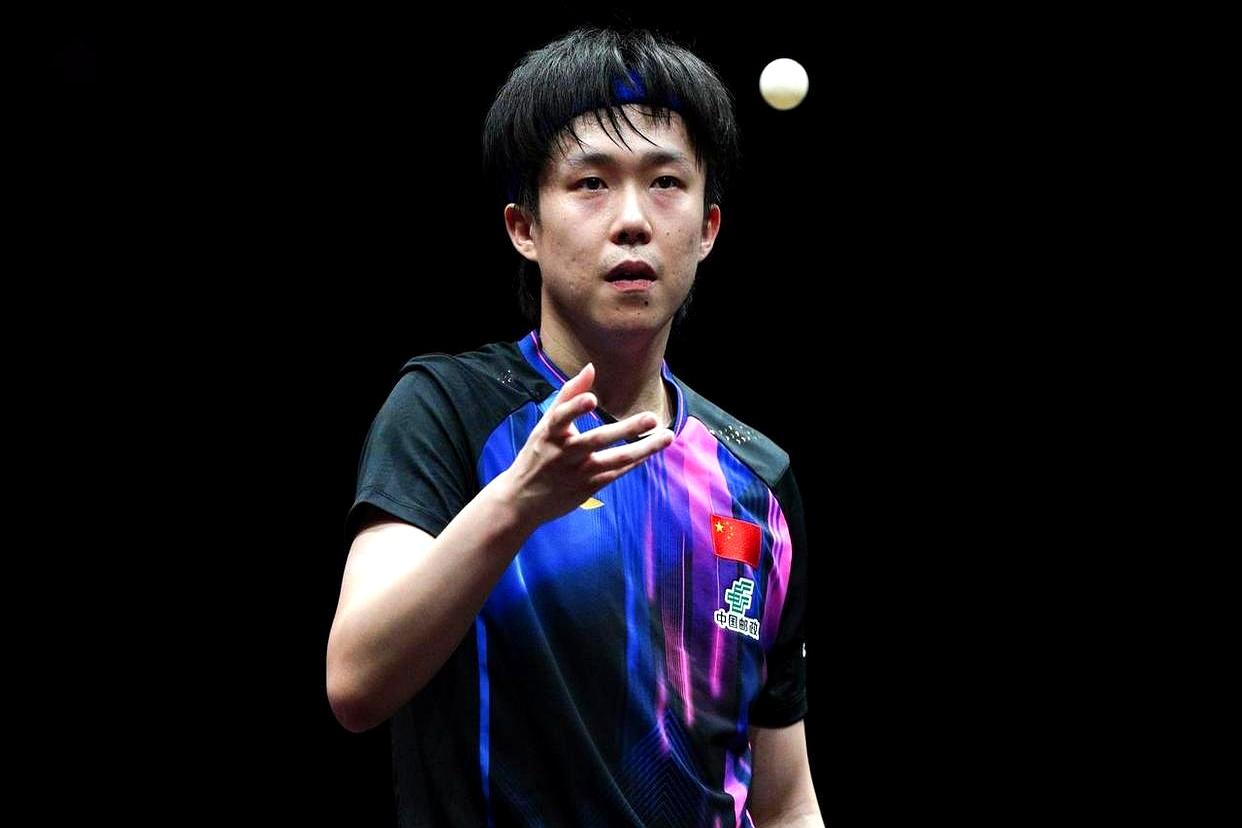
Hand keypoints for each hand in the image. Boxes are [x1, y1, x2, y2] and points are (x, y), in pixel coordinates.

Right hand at [499, 362, 673, 528]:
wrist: (522, 499)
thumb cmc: (537, 453)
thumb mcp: (545, 424)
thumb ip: (568, 395)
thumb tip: (591, 367)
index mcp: (550, 433)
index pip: (561, 416)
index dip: (575, 408)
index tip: (591, 399)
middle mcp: (563, 453)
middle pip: (597, 439)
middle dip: (626, 429)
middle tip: (651, 418)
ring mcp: (577, 472)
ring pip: (615, 460)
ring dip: (643, 449)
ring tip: (667, 436)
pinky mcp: (587, 487)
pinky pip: (616, 473)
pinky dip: (635, 462)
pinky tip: (652, 452)